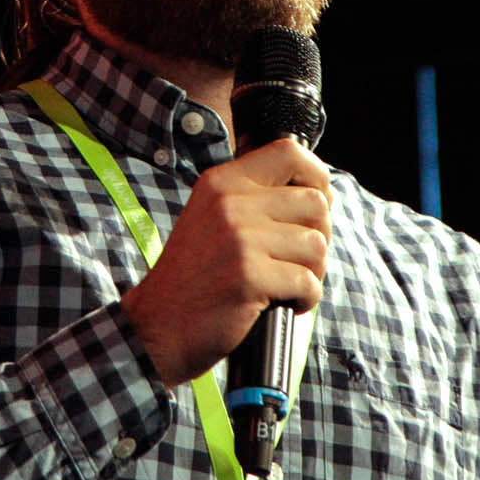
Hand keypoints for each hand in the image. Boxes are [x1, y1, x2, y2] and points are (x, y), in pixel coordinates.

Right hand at [120, 138, 332, 386]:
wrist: (159, 325)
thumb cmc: (196, 277)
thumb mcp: (214, 218)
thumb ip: (256, 199)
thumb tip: (320, 193)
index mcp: (222, 182)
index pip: (289, 153)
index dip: (316, 177)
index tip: (316, 205)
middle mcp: (230, 202)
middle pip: (315, 203)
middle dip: (319, 236)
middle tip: (298, 261)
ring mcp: (239, 238)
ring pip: (316, 245)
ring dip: (313, 272)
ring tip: (287, 285)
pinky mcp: (249, 275)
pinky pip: (308, 282)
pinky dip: (305, 299)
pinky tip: (284, 304)